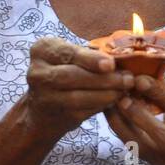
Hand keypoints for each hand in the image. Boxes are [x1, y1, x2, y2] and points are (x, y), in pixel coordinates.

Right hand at [20, 37, 134, 140]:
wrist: (44, 106)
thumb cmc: (65, 72)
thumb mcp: (72, 57)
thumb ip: (90, 56)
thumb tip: (121, 59)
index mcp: (42, 50)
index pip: (69, 53)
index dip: (91, 59)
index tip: (111, 64)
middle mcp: (37, 72)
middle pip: (72, 76)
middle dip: (103, 79)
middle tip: (127, 80)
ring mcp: (43, 96)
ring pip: (77, 97)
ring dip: (105, 95)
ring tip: (123, 91)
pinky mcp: (54, 114)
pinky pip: (81, 111)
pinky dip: (100, 106)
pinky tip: (113, 101)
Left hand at [105, 74, 164, 164]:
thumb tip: (151, 68)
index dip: (162, 96)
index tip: (141, 79)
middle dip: (141, 115)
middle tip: (122, 95)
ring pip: (145, 147)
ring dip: (124, 123)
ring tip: (111, 102)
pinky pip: (134, 148)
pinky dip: (120, 129)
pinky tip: (111, 113)